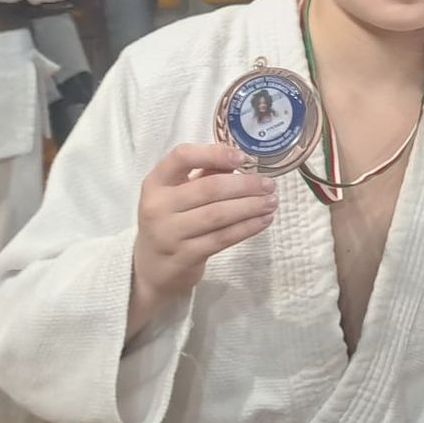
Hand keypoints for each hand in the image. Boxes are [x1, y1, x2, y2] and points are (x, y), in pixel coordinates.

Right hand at [131, 144, 277, 325]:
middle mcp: (158, 206)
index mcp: (156, 182)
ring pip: (219, 214)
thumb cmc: (171, 221)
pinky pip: (222, 238)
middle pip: (209, 188)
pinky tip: (263, 220)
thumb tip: (238, 160)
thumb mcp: (177, 193)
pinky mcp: (184, 256)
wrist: (151, 269)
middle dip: (245, 185)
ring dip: (251, 206)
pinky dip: (247, 227)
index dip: (214, 153)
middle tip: (270, 184)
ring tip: (272, 201)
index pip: (182, 157)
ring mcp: (169, 233)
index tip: (242, 158)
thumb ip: (204, 173)